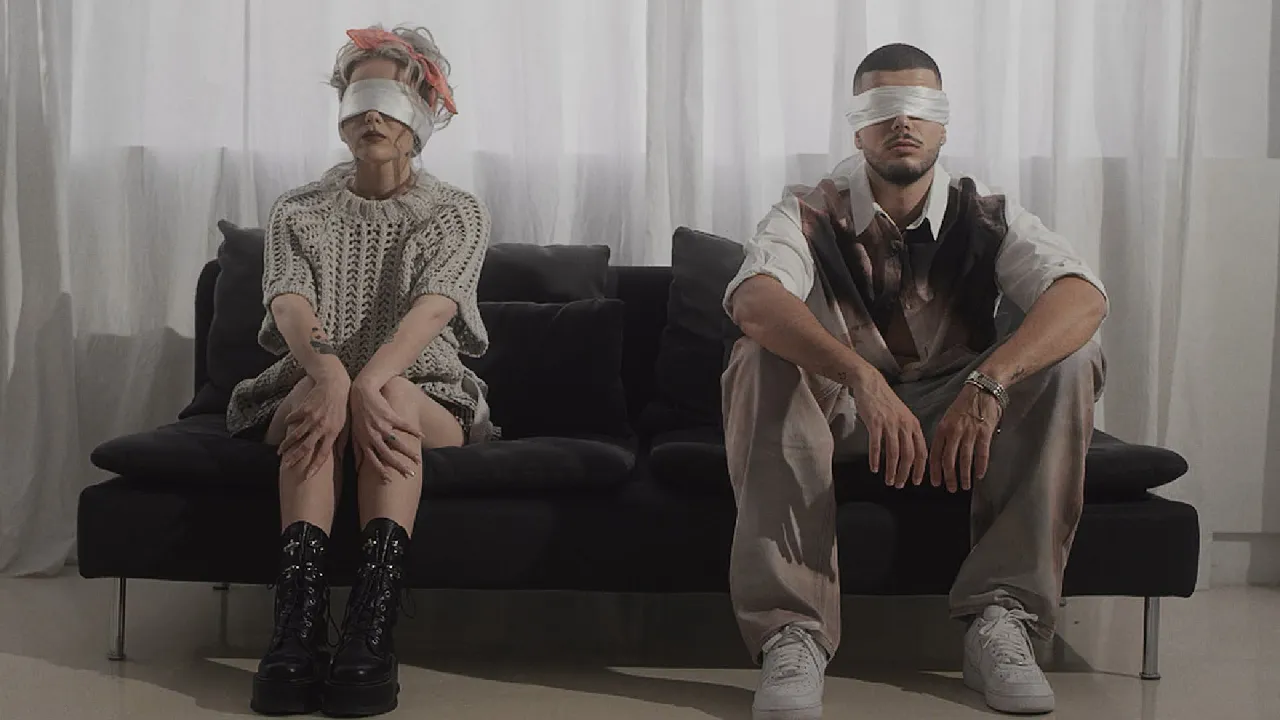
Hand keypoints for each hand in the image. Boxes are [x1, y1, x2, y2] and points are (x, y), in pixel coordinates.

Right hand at [279, 371, 350, 478]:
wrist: (335, 385)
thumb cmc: (341, 407)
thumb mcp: (343, 425)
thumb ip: (340, 441)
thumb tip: (341, 457)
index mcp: (332, 433)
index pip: (323, 454)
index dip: (315, 467)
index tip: (306, 477)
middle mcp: (322, 427)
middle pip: (306, 447)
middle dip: (294, 458)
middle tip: (285, 466)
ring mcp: (312, 418)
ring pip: (296, 435)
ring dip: (286, 444)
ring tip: (279, 451)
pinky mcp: (304, 408)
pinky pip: (293, 419)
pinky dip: (288, 423)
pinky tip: (285, 426)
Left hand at [349, 378, 423, 481]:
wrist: (361, 393)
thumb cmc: (357, 415)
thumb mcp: (354, 434)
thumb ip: (357, 451)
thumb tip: (356, 469)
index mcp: (364, 441)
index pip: (372, 460)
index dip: (380, 471)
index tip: (390, 481)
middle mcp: (373, 436)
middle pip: (387, 455)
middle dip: (399, 465)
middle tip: (409, 474)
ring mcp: (382, 426)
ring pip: (397, 442)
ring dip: (408, 452)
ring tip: (418, 460)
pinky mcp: (390, 415)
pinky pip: (404, 425)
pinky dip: (413, 431)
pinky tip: (422, 436)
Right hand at [847, 368, 927, 488]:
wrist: (871, 384)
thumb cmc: (886, 402)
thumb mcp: (903, 416)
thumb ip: (908, 432)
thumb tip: (910, 454)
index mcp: (913, 425)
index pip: (922, 451)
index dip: (920, 469)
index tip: (917, 481)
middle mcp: (904, 425)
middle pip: (909, 455)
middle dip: (905, 473)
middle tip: (900, 485)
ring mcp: (890, 424)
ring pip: (894, 453)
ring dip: (891, 470)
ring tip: (888, 481)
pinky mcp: (875, 423)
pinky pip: (876, 445)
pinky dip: (875, 459)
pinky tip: (874, 468)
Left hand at [929, 385, 1001, 492]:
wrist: (983, 389)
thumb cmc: (965, 405)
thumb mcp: (949, 418)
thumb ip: (946, 435)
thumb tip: (942, 454)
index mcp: (942, 428)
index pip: (934, 454)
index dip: (934, 470)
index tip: (935, 483)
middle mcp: (953, 432)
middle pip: (948, 460)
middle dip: (949, 477)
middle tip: (951, 489)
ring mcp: (969, 432)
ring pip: (964, 460)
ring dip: (964, 476)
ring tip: (964, 486)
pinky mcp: (984, 432)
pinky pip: (981, 453)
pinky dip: (980, 466)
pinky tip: (980, 476)